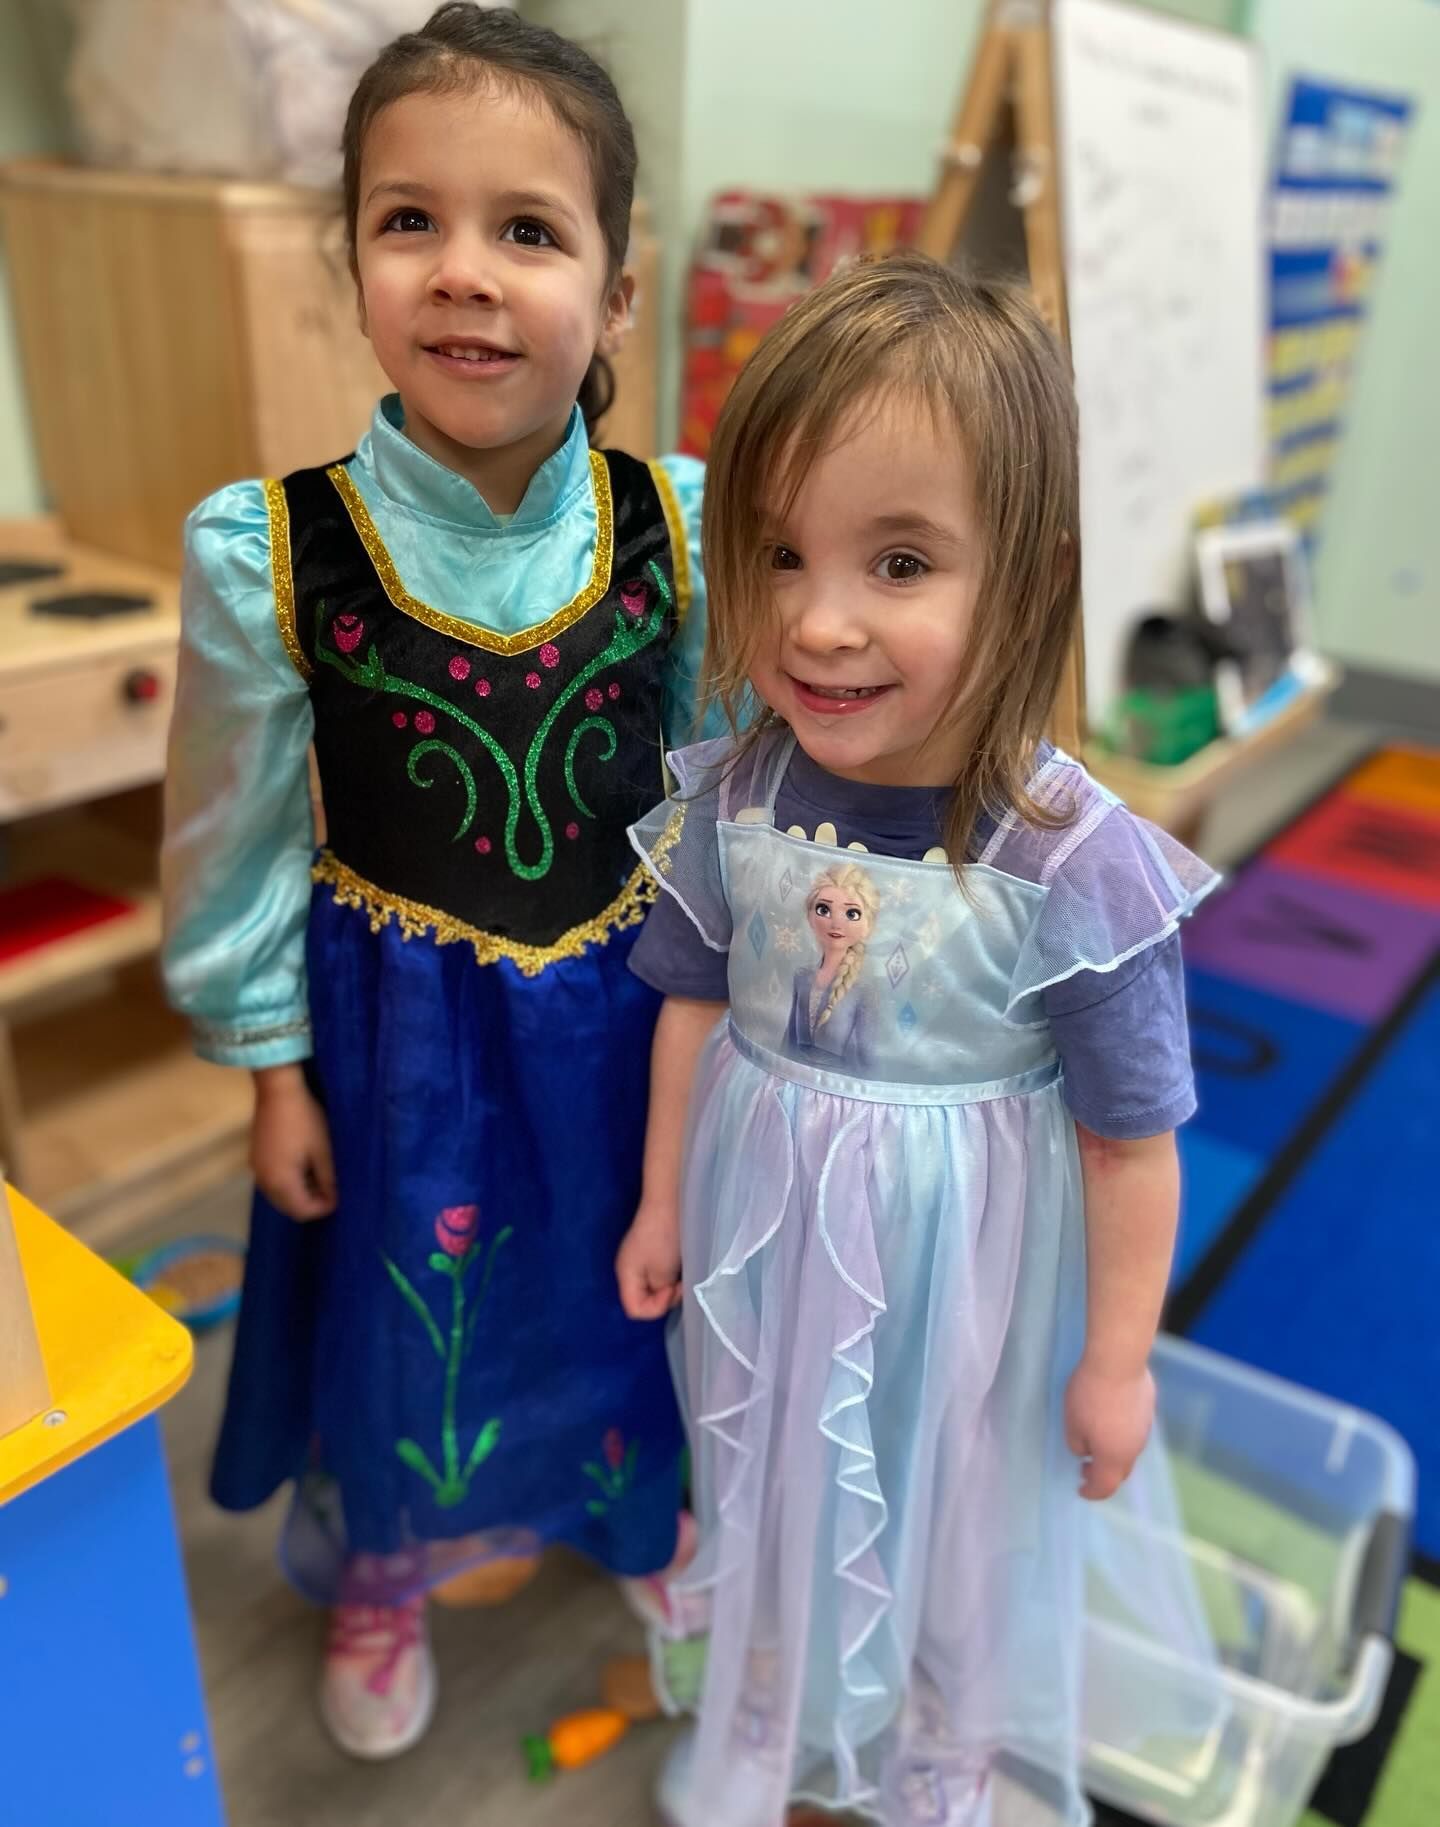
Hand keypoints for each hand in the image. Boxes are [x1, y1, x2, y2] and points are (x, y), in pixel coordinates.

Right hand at [251, 1065, 336, 1220]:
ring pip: (279, 1195)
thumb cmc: (305, 1120)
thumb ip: (329, 1179)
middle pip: (288, 1207)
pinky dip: (289, 1181)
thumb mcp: (323, 1151)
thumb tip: (334, 1199)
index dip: (323, 1208)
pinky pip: (272, 1181)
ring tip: (320, 1175)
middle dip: (311, 1203)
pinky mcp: (256, 1157)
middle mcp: (264, 1180)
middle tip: (332, 1188)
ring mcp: (256, 1168)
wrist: (278, 1090)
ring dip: (300, 1193)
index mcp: (280, 1182)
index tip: (340, 1196)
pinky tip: (304, 1165)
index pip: (302, 1211)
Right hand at [616, 1204, 681, 1319]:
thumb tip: (662, 1295)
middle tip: (679, 1285)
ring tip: (682, 1277)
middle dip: (663, 1298)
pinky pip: (656, 1275)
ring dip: (668, 1287)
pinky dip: (669, 1277)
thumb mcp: (663, 1271)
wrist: (669, 1202)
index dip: (655, 1307)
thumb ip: (660, 1292)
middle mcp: (628, 1270)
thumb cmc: (664, 1238)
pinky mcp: (649, 1252)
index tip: (671, 1289)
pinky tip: (680, 1269)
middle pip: (642, 1299)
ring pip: (651, 1288)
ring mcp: (638, 1260)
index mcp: (625, 1276)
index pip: (634, 1310)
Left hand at [1064, 1360, 1154, 1500]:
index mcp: (1114, 1458)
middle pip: (1120, 1471)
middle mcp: (1134, 1448)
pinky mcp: (1148, 1409)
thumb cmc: (1090, 1396)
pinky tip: (1110, 1418)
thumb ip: (1077, 1445)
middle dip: (1103, 1474)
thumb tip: (1086, 1451)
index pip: (1105, 1486)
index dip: (1091, 1491)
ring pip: (1129, 1450)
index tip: (1080, 1489)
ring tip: (1096, 1441)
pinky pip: (1134, 1429)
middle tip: (1086, 1467)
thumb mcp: (1072, 1423)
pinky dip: (1121, 1433)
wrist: (1118, 1362)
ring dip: (1112, 1452)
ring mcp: (1145, 1428)